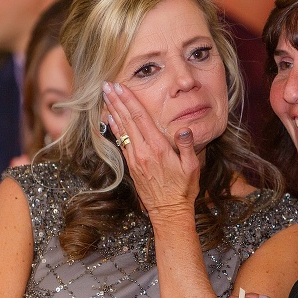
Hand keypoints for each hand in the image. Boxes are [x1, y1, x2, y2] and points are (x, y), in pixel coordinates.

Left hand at [102, 81, 199, 219]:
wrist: (169, 212)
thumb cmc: (183, 189)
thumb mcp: (192, 167)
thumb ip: (187, 146)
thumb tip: (185, 129)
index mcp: (158, 148)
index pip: (141, 119)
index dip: (130, 101)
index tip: (121, 87)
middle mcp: (143, 152)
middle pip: (127, 121)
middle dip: (117, 101)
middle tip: (107, 85)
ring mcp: (135, 159)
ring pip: (121, 130)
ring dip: (113, 111)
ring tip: (105, 97)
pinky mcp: (132, 167)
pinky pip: (121, 143)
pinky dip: (115, 129)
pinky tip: (110, 120)